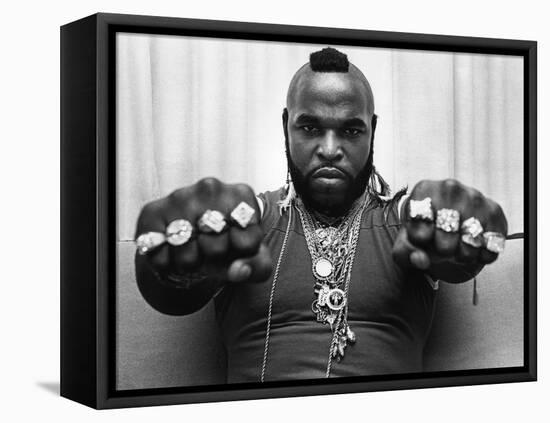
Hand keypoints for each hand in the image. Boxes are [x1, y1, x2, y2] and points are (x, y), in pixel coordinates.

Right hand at [135, 177, 271, 284]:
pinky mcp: (152, 211)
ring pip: (187, 255)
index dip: (241, 254)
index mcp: (240, 194)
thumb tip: (239, 270)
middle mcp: (209, 188)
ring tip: (194, 250)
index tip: (237, 243)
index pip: (246, 243)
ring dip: (191, 263)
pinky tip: (174, 251)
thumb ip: (257, 266)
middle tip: (212, 247)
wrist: (193, 231)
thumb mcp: (252, 254)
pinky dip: (167, 264)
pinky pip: (160, 257)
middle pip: (216, 248)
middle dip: (215, 258)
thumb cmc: (228, 241)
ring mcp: (179, 197)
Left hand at [392, 179, 507, 282]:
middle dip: (443, 248)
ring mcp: (475, 197)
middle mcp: (450, 187)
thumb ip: (406, 252)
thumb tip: (420, 259)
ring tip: (457, 251)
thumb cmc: (424, 232)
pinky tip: (473, 251)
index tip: (423, 239)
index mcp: (424, 189)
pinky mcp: (494, 210)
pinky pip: (491, 243)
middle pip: (448, 227)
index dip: (421, 237)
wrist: (446, 227)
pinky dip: (482, 255)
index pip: (421, 217)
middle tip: (442, 249)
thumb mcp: (407, 242)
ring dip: (463, 254)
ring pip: (472, 237)